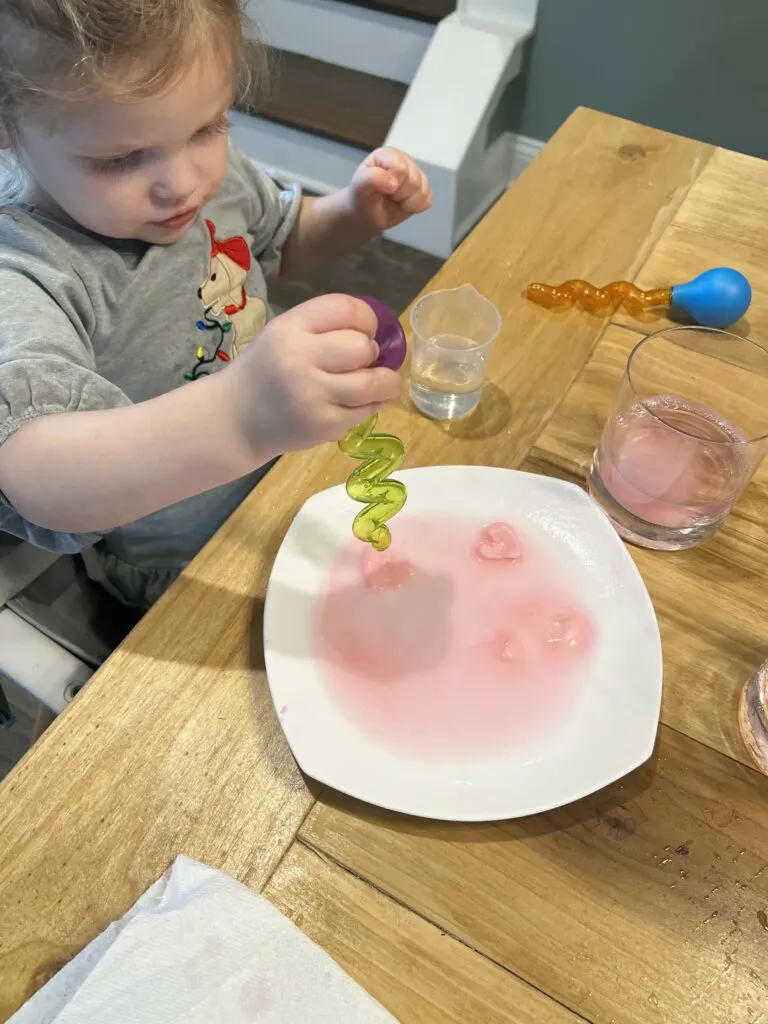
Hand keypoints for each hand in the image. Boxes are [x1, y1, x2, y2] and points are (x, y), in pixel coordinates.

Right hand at [226, 296, 401, 454]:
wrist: (236, 418)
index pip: (346, 310)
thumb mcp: (284, 333)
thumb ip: (325, 327)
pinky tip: (359, 402)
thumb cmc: (266, 370)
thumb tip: (381, 334)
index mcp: (289, 329)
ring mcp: (312, 396)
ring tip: (378, 382)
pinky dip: (372, 405)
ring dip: (384, 382)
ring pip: (373, 383)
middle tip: (361, 362)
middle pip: (362, 347)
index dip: (367, 319)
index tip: (366, 330)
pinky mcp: (324, 426)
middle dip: (371, 353)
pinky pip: (366, 411)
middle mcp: (299, 359)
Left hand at [347, 148, 431, 230]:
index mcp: (388, 154)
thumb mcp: (359, 187)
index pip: (400, 168)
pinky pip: (427, 200)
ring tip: (393, 200)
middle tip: (386, 195)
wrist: (366, 214)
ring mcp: (416, 174)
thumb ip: (372, 179)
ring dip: (406, 202)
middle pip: (414, 180)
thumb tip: (394, 183)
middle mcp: (404, 160)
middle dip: (399, 194)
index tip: (380, 188)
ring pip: (422, 191)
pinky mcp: (423, 188)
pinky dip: (415, 207)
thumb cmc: (363, 197)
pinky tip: (403, 205)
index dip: (392, 183)